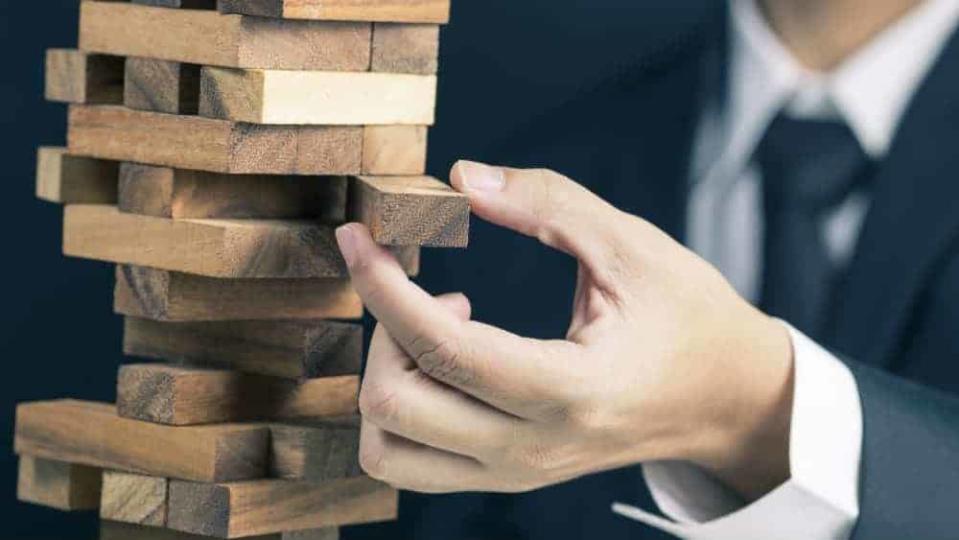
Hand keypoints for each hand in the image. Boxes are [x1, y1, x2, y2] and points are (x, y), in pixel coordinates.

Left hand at [335, 161, 794, 498]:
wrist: (726, 399)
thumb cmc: (688, 316)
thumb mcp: (631, 245)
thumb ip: (547, 202)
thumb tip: (459, 178)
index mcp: (570, 388)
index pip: (441, 346)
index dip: (382, 284)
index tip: (359, 235)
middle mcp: (533, 446)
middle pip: (394, 407)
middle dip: (381, 327)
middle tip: (415, 278)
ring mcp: (517, 472)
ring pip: (389, 452)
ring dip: (386, 378)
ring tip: (438, 328)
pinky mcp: (509, 475)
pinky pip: (415, 461)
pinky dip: (403, 408)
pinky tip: (448, 358)